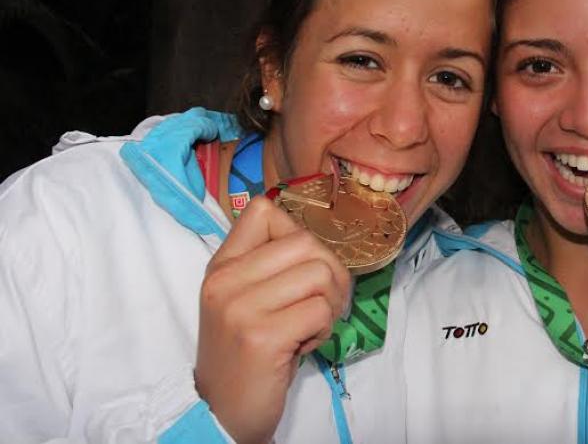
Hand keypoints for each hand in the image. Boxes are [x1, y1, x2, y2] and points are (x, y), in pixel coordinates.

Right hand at [195, 196, 351, 443]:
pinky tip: (303, 344)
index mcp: (222, 264)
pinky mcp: (263, 337)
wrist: (222, 412)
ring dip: (329, 304)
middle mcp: (225, 280)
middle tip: (322, 304)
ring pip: (320, 274)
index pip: (263, 210)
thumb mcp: (243, 299)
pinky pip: (321, 311)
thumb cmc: (244, 352)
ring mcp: (241, 308)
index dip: (298, 234)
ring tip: (310, 325)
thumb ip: (269, 265)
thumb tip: (317, 241)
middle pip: (306, 242)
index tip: (301, 268)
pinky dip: (324, 330)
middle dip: (331, 273)